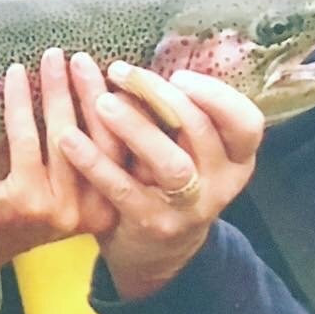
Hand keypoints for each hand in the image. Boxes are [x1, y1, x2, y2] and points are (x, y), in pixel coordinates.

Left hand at [0, 48, 119, 313]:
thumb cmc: (16, 202)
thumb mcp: (62, 182)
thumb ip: (82, 150)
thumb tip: (95, 84)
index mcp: (110, 204)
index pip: (125, 148)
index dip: (123, 105)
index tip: (114, 69)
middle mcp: (93, 210)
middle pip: (101, 137)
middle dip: (92, 90)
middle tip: (82, 57)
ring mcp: (60, 207)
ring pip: (64, 132)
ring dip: (58, 89)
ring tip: (53, 57)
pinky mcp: (26, 198)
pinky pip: (26, 137)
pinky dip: (21, 101)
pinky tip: (16, 74)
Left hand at [60, 62, 264, 299]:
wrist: (156, 255)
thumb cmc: (167, 183)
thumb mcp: (188, 152)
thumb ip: (180, 115)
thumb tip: (149, 58)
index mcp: (235, 160)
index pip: (247, 123)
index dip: (216, 96)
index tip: (179, 74)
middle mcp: (219, 185)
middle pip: (201, 134)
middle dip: (161, 97)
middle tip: (122, 72)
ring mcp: (187, 209)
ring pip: (170, 164)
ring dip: (136, 128)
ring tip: (101, 101)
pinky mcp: (150, 225)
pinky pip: (123, 190)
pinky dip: (95, 162)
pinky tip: (67, 138)